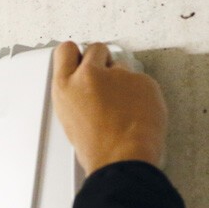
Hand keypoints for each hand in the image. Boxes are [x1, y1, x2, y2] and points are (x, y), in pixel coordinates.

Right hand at [51, 41, 166, 174]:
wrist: (122, 158)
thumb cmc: (96, 148)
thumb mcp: (69, 120)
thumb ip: (76, 95)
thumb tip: (87, 89)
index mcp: (65, 87)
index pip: (66, 50)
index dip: (75, 54)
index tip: (81, 59)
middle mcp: (89, 75)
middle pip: (96, 49)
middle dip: (102, 61)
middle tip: (106, 81)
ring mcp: (118, 75)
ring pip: (122, 66)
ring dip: (123, 80)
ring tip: (122, 107)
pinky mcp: (143, 80)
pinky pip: (141, 80)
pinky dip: (142, 94)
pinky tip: (136, 112)